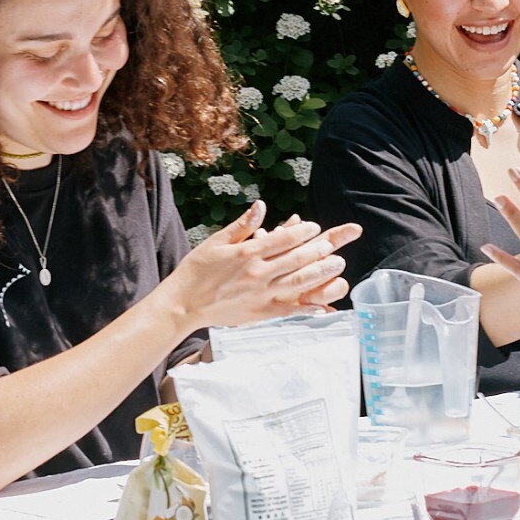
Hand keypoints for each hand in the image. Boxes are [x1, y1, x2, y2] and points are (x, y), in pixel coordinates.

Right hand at [167, 205, 362, 329]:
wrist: (183, 303)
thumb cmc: (196, 270)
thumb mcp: (216, 242)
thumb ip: (242, 226)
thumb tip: (261, 206)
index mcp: (247, 253)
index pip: (283, 238)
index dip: (302, 231)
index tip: (314, 227)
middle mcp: (257, 273)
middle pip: (296, 259)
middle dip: (318, 250)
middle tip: (333, 244)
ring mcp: (260, 294)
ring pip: (298, 282)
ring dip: (320, 273)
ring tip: (337, 265)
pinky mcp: (259, 312)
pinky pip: (288, 309)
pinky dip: (307, 307)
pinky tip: (324, 305)